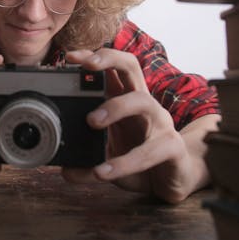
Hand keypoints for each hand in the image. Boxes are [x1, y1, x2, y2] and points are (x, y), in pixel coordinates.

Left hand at [61, 49, 218, 202]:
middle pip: (132, 66)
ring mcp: (161, 123)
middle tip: (86, 68)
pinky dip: (125, 162)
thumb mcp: (109, 158)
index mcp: (125, 100)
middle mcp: (144, 105)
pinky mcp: (173, 147)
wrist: (174, 183)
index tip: (70, 56)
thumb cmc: (141, 162)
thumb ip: (87, 162)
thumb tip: (64, 170)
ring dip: (116, 107)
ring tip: (92, 122)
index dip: (93, 56)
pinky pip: (151, 150)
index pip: (112, 68)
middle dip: (109, 59)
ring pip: (143, 100)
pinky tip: (103, 172)